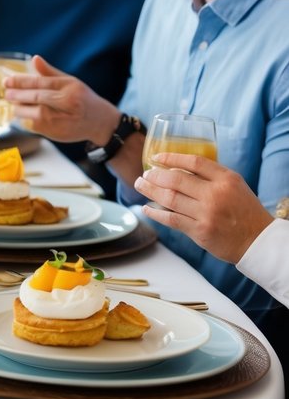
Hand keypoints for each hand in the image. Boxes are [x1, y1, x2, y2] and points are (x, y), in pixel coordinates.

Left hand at [4, 55, 117, 143]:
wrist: (99, 122)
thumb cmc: (82, 99)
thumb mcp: (71, 82)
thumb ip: (50, 72)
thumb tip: (34, 59)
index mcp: (69, 87)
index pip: (40, 82)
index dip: (21, 81)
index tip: (7, 80)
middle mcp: (65, 103)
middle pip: (35, 97)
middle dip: (17, 95)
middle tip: (6, 92)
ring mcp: (59, 119)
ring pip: (31, 113)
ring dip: (19, 108)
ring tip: (14, 103)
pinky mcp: (53, 132)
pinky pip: (32, 125)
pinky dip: (25, 119)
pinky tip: (23, 114)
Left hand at [135, 154, 273, 262]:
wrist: (257, 240)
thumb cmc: (244, 210)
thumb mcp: (234, 186)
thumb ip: (211, 176)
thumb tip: (178, 168)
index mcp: (226, 179)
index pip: (194, 162)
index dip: (171, 158)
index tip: (156, 158)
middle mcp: (215, 194)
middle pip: (176, 180)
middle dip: (155, 175)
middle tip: (145, 174)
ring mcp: (206, 213)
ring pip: (169, 198)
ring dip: (150, 191)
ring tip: (140, 185)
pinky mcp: (199, 230)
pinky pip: (171, 219)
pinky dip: (155, 212)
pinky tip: (146, 208)